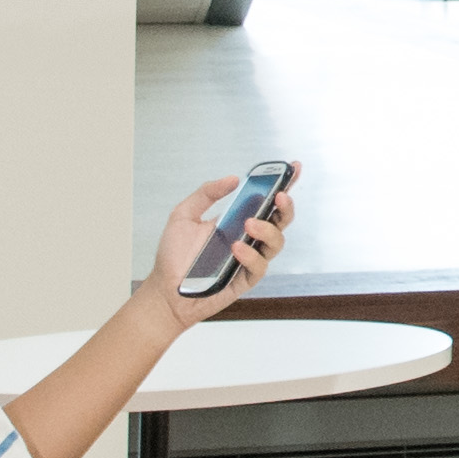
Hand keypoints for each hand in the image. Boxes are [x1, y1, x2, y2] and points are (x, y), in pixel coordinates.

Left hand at [149, 186, 281, 319]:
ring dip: (267, 230)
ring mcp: (249, 259)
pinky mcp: (245, 279)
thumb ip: (206, 193)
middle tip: (279, 197)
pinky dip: (250, 255)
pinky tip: (236, 248)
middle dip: (285, 206)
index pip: (266, 201)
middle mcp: (248, 238)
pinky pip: (259, 266)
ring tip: (249, 223)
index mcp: (237, 220)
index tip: (293, 168)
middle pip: (280, 221)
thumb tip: (233, 179)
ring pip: (276, 242)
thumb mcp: (184, 215)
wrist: (165, 289)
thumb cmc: (173, 256)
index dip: (284, 185)